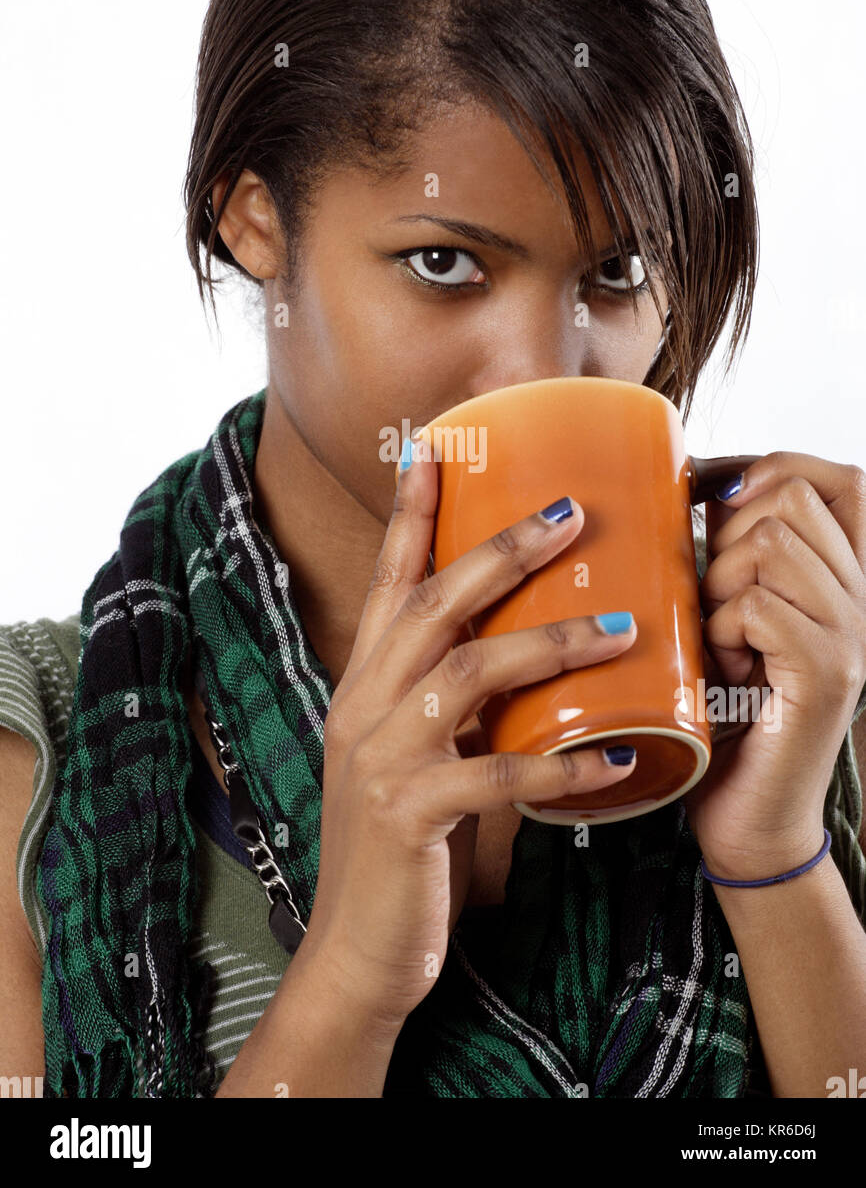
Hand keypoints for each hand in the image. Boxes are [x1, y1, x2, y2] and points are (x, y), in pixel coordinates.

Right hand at [297, 441, 638, 1031]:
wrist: (356, 951)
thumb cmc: (402, 845)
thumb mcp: (416, 756)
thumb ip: (454, 705)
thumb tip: (531, 654)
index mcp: (363, 683)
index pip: (390, 579)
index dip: (414, 510)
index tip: (438, 443)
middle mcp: (362, 706)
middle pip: (432, 604)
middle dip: (500, 550)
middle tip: (570, 513)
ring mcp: (378, 759)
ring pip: (465, 674)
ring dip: (547, 645)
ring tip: (621, 630)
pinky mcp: (407, 816)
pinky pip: (495, 774)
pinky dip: (561, 762)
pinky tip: (616, 756)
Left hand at [683, 452, 865, 879]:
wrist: (748, 820)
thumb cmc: (724, 716)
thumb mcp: (728, 617)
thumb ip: (732, 555)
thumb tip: (695, 481)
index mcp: (845, 581)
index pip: (840, 479)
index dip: (771, 467)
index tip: (713, 498)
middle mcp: (862, 600)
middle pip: (793, 498)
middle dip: (729, 535)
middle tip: (714, 599)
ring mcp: (851, 635)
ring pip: (773, 543)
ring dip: (722, 584)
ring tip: (718, 637)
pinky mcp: (826, 673)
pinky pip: (758, 603)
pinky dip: (721, 629)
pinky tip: (722, 666)